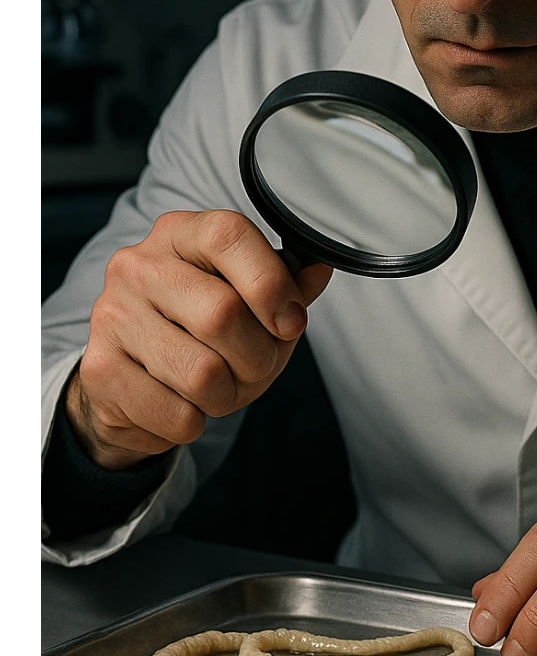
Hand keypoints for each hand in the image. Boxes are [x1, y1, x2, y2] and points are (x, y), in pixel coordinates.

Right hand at [66, 209, 332, 469]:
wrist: (126, 378)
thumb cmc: (198, 330)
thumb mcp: (247, 298)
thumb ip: (286, 283)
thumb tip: (319, 270)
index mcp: (180, 233)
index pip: (229, 236)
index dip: (272, 284)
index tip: (291, 322)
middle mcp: (138, 265)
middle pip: (222, 313)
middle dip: (258, 357)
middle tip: (255, 368)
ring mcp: (112, 316)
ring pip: (203, 374)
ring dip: (229, 396)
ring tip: (219, 390)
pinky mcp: (99, 370)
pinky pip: (176, 414)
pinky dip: (195, 422)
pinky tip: (183, 405)